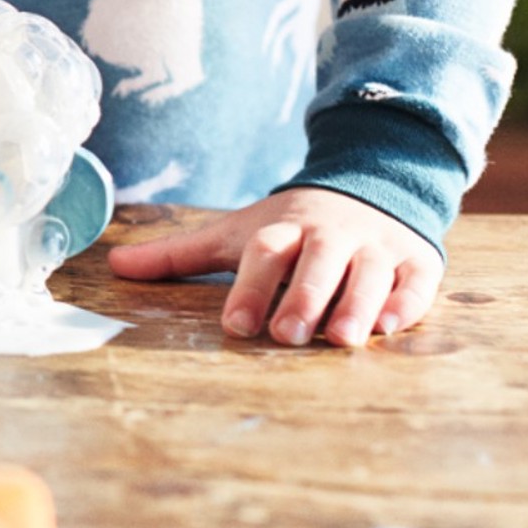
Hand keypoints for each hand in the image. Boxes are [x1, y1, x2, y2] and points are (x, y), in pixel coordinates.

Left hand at [106, 187, 441, 347]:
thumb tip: (113, 265)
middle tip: (287, 334)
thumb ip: (179, 255)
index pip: (265, 252)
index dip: (250, 286)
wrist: (367, 188)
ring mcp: (376, 246)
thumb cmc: (291, 228)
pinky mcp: (415, 260)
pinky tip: (390, 326)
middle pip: (318, 261)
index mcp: (285, 228)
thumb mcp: (236, 235)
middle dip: (303, 296)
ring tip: (341, 339)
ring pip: (368, 272)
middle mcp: (331, 234)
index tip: (236, 324)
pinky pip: (414, 280)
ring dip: (356, 303)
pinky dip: (404, 301)